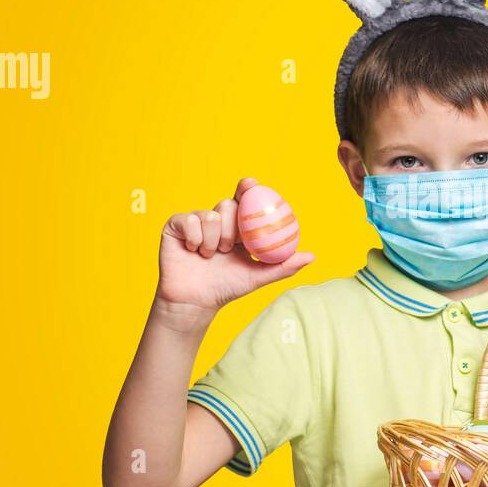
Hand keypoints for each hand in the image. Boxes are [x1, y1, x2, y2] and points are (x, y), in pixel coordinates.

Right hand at [155, 177, 314, 315]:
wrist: (195, 302)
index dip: (248, 188)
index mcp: (238, 226)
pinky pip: (189, 220)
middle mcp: (217, 219)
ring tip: (210, 256)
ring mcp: (196, 221)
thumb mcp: (258, 276)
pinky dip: (195, 239)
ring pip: (210, 215)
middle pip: (228, 205)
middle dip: (232, 229)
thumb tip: (312, 257)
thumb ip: (283, 266)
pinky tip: (193, 252)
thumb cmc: (227, 287)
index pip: (244, 200)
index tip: (252, 184)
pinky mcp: (176, 225)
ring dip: (213, 240)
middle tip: (229, 249)